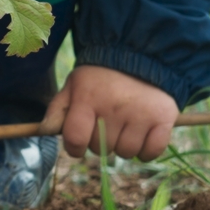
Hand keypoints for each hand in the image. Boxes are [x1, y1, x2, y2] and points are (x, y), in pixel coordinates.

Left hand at [48, 65, 178, 160]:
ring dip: (123, 145)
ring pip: (126, 153)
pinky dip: (146, 150)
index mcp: (88, 98)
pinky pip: (151, 152)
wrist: (140, 56)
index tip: (78, 144)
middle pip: (101, 149)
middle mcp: (114, 107)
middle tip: (105, 124)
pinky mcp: (164, 118)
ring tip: (124, 125)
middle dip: (99, 142)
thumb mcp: (74, 85)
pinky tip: (142, 135)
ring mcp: (141, 114)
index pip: (76, 139)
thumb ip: (58, 109)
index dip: (74, 148)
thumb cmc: (100, 77)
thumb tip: (45, 130)